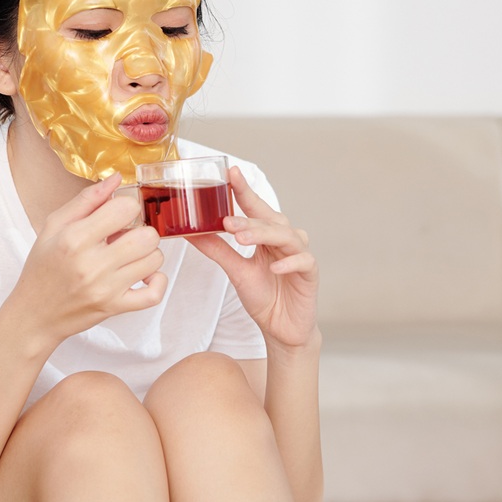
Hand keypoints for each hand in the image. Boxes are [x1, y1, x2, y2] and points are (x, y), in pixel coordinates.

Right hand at [6, 174, 166, 348]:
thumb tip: (115, 179)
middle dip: (140, 230)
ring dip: (147, 253)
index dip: (126, 206)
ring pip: (154, 260)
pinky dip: (157, 282)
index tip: (118, 214)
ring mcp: (106, 288)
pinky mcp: (115, 307)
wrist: (34, 313)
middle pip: (147, 235)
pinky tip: (145, 275)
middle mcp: (92, 264)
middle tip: (125, 236)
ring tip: (130, 254)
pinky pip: (154, 294)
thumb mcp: (54, 227)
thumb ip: (86, 200)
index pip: (124, 209)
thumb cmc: (43, 268)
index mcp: (75, 238)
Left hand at [189, 166, 317, 348]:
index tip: (231, 172)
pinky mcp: (310, 274)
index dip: (244, 190)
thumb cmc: (263, 296)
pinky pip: (303, 261)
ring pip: (286, 236)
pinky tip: (273, 266)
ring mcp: (300, 255)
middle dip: (249, 217)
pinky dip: (288, 262)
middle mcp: (285, 240)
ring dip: (263, 235)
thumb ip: (217, 249)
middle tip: (226, 220)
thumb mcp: (235, 270)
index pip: (256, 208)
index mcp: (268, 236)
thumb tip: (190, 231)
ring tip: (241, 238)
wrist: (281, 329)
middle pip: (271, 220)